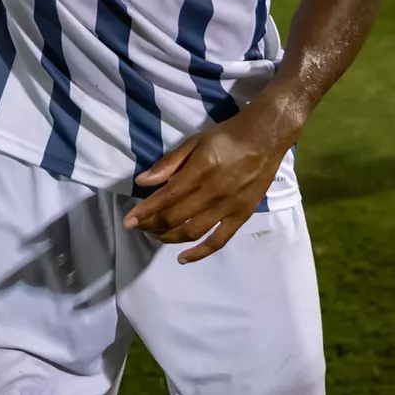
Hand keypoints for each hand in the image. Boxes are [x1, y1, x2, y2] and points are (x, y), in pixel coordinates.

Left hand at [123, 107, 294, 263]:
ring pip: (193, 231)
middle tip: (139, 226)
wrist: (265, 137)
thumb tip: (142, 181)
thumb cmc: (226, 136)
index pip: (165, 198)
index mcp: (199, 171)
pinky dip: (200, 253)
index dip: (144, 212)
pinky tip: (183, 258)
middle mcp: (212, 193)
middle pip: (176, 218)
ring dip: (169, 238)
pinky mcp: (241, 216)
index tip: (128, 221)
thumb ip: (168, 163)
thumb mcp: (194, 141)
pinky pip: (219, 240)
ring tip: (155, 236)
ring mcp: (228, 207)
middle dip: (152, 225)